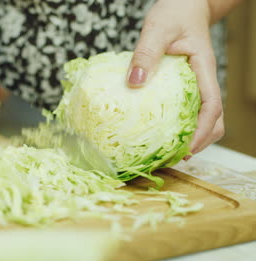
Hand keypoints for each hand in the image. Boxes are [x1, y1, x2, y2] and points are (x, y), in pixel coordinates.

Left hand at [127, 0, 223, 156]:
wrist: (185, 4)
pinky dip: (180, 123)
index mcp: (203, 69)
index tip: (188, 149)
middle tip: (174, 157)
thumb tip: (134, 84)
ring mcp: (197, 84)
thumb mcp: (157, 29)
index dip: (202, 132)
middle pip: (214, 120)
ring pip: (203, 117)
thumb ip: (146, 53)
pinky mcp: (186, 84)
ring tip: (169, 150)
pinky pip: (189, 108)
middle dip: (199, 141)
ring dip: (191, 135)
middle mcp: (203, 80)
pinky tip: (162, 130)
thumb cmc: (175, 12)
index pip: (212, 107)